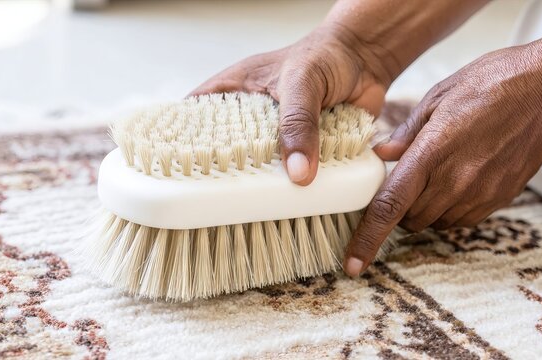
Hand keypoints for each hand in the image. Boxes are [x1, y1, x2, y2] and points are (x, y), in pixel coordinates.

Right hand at [190, 0, 490, 184]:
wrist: (367, 58)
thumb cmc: (325, 56)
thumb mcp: (301, 82)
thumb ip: (297, 122)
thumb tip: (298, 174)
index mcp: (234, 92)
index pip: (194, 120)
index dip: (181, 145)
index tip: (174, 175)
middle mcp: (251, 117)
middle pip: (226, 152)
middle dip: (223, 177)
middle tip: (213, 206)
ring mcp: (277, 136)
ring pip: (260, 169)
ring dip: (261, 188)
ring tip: (247, 216)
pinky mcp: (304, 150)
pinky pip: (294, 176)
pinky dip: (292, 191)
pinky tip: (286, 210)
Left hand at [344, 44, 541, 275]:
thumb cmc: (492, 82)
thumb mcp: (438, 97)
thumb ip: (406, 133)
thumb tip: (381, 154)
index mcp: (431, 153)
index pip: (390, 206)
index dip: (367, 239)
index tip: (352, 263)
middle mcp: (455, 180)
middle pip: (410, 220)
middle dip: (398, 211)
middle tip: (402, 184)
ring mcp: (481, 193)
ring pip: (436, 223)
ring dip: (424, 210)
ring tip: (435, 176)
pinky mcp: (500, 198)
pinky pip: (463, 219)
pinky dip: (450, 209)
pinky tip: (457, 181)